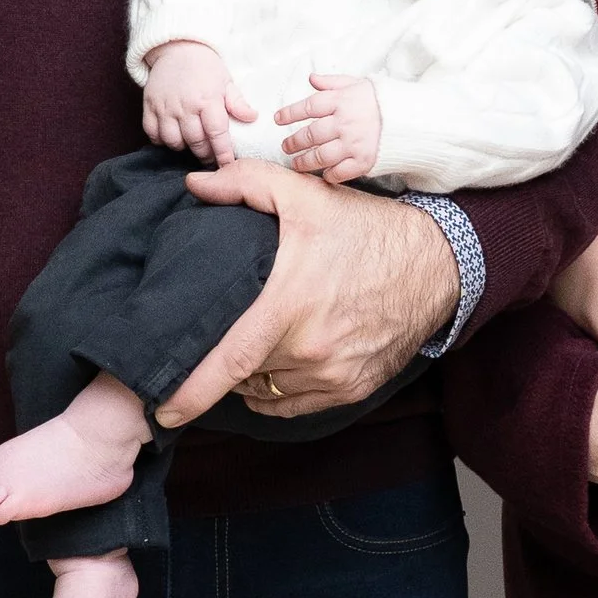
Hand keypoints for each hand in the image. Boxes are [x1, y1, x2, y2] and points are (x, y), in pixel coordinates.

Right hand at [141, 40, 254, 166]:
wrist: (177, 48)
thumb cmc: (205, 67)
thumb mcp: (226, 81)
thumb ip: (237, 103)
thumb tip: (252, 118)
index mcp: (208, 99)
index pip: (217, 134)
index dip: (222, 153)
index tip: (227, 164)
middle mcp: (185, 105)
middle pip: (195, 142)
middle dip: (205, 153)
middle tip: (211, 155)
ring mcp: (165, 106)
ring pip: (173, 141)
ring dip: (184, 147)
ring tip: (192, 143)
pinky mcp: (149, 106)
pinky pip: (153, 134)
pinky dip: (162, 140)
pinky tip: (173, 135)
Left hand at [159, 161, 458, 422]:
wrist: (435, 264)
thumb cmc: (365, 229)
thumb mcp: (304, 196)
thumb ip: (244, 184)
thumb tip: (194, 185)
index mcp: (288, 307)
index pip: (227, 364)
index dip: (189, 393)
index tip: (161, 413)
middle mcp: (310, 351)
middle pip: (243, 374)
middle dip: (222, 362)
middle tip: (216, 337)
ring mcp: (333, 376)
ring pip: (267, 390)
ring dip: (251, 375)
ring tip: (254, 340)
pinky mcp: (351, 389)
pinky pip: (295, 403)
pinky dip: (278, 389)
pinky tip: (277, 362)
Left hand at [276, 70, 381, 183]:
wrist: (412, 119)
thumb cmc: (382, 100)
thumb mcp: (358, 83)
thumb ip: (333, 82)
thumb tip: (311, 78)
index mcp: (342, 101)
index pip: (308, 107)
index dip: (289, 113)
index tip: (278, 119)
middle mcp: (345, 123)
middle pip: (310, 134)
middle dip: (293, 142)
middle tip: (285, 146)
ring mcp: (354, 144)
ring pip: (320, 156)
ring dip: (304, 162)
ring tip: (295, 163)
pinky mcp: (364, 162)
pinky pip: (340, 172)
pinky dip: (329, 175)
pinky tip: (323, 174)